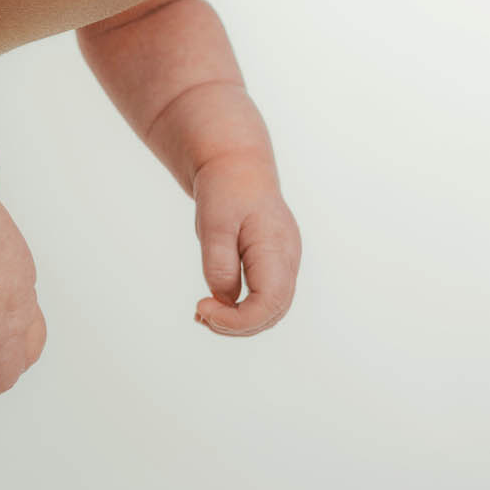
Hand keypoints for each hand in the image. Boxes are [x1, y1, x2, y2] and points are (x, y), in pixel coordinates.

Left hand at [192, 152, 300, 335]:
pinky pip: (265, 296)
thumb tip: (224, 300)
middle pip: (273, 313)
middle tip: (200, 314)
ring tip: (203, 313)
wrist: (237, 164)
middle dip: (237, 325)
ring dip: (239, 320)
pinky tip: (215, 304)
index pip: (269, 304)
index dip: (237, 320)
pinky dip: (242, 308)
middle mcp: (289, 259)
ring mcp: (285, 262)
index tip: (202, 308)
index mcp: (277, 248)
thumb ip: (220, 264)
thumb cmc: (226, 188)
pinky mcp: (276, 263)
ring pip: (271, 309)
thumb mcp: (214, 223)